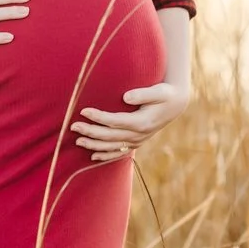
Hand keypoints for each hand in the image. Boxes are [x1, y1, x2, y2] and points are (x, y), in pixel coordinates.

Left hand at [70, 81, 189, 162]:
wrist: (176, 105)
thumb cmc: (165, 94)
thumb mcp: (159, 91)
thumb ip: (143, 94)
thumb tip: (126, 97)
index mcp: (142, 122)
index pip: (115, 121)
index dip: (98, 117)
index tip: (83, 110)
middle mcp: (138, 134)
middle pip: (109, 136)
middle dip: (90, 131)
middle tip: (73, 126)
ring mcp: (137, 141)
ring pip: (112, 147)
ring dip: (94, 144)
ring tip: (77, 140)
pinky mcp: (136, 142)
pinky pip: (119, 153)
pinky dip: (105, 156)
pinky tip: (92, 156)